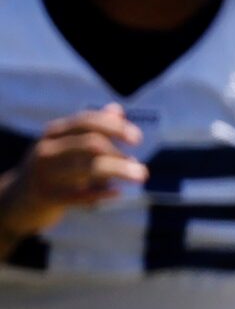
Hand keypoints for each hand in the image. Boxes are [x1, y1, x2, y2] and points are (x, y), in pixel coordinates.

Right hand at [0, 105, 146, 238]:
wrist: (17, 199)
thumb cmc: (51, 169)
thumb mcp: (67, 146)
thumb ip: (92, 130)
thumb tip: (117, 109)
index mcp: (54, 134)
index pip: (86, 122)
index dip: (114, 127)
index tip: (138, 138)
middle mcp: (47, 149)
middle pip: (90, 144)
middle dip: (120, 155)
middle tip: (143, 170)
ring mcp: (45, 173)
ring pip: (88, 168)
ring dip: (119, 171)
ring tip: (141, 176)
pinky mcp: (48, 196)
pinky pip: (80, 195)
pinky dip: (102, 194)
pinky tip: (118, 193)